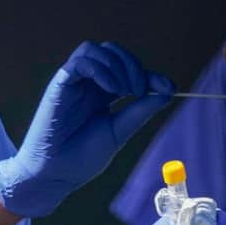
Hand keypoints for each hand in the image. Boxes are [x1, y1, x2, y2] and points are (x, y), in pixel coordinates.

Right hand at [0, 41, 174, 217]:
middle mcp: (86, 84)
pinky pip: (79, 62)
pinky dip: (100, 69)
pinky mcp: (59, 86)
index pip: (126, 68)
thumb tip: (169, 91)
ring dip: (116, 64)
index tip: (169, 88)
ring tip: (124, 90)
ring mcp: (72, 83)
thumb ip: (141, 110)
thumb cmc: (82, 157)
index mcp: (100, 94)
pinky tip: (111, 89)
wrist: (56, 174)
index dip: (149, 73)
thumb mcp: (120, 130)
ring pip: (93, 49)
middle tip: (140, 90)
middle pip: (111, 51)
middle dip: (132, 65)